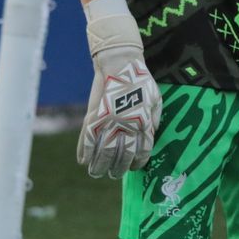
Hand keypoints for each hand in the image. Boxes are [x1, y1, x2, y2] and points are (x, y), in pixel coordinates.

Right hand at [76, 0, 161, 177]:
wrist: (121, 63)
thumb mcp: (156, 100)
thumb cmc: (141, 80)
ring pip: (104, 151)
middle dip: (117, 169)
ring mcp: (110, 121)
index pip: (142, 152)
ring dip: (99, 165)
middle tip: (112, 174)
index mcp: (144, 123)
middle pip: (122, 156)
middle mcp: (127, 126)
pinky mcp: (95, 115)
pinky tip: (82, 160)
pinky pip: (88, 138)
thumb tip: (150, 135)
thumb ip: (154, 120)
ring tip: (96, 172)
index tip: (133, 167)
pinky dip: (83, 150)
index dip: (137, 163)